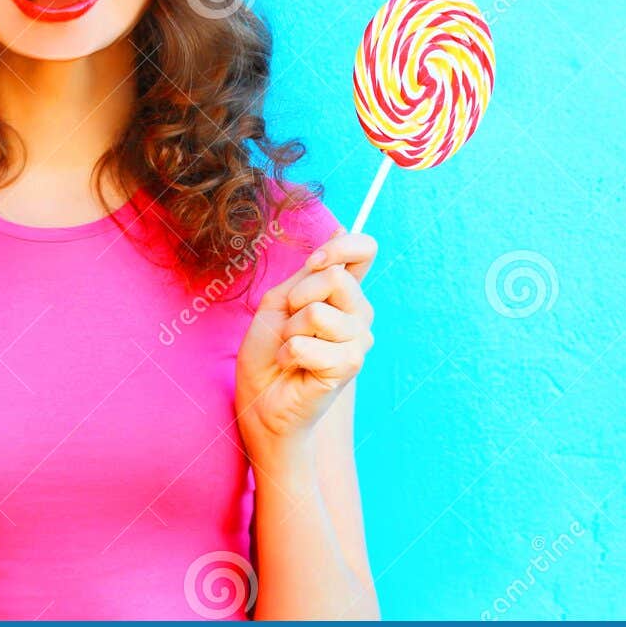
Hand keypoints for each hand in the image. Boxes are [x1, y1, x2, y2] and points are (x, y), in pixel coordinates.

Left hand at [235, 227, 376, 461]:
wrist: (261, 401)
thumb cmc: (267, 353)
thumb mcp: (279, 302)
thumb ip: (308, 272)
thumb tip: (341, 225)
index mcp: (343, 294)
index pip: (364, 250)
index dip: (341, 247)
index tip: (314, 261)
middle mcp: (358, 315)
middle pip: (336, 278)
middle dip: (298, 298)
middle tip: (287, 326)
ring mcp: (358, 340)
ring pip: (319, 312)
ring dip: (290, 331)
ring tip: (290, 351)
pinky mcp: (349, 366)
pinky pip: (311, 343)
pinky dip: (290, 353)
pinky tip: (294, 367)